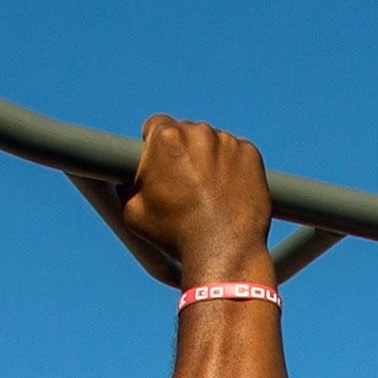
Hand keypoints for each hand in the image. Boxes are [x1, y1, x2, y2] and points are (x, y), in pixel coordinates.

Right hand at [114, 114, 275, 291]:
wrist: (223, 252)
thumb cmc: (175, 235)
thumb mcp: (133, 212)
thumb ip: (128, 186)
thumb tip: (127, 179)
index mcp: (166, 138)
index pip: (155, 125)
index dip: (155, 145)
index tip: (160, 161)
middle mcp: (198, 131)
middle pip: (186, 132)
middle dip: (183, 152)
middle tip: (185, 184)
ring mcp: (227, 141)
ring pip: (213, 143)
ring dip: (209, 159)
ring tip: (209, 193)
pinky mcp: (250, 154)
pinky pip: (238, 154)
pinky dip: (233, 168)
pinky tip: (228, 193)